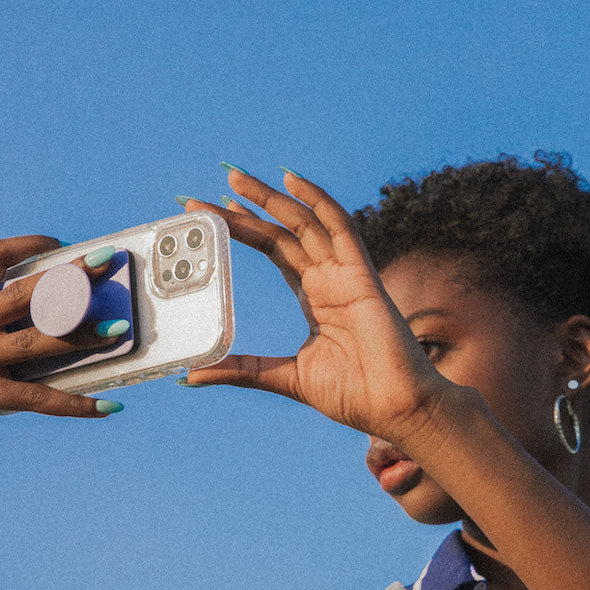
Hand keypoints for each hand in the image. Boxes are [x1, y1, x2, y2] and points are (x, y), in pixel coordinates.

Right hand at [0, 237, 124, 495]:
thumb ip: (4, 331)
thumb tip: (75, 318)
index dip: (30, 244)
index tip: (66, 244)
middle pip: (23, 293)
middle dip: (69, 278)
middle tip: (105, 265)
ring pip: (37, 342)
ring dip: (84, 335)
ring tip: (119, 329)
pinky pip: (39, 397)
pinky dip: (76, 403)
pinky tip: (107, 407)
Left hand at [182, 168, 453, 444]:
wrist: (397, 409)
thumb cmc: (355, 396)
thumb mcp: (285, 378)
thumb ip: (242, 370)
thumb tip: (192, 376)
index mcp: (315, 299)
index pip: (275, 252)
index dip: (244, 231)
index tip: (209, 217)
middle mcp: (328, 281)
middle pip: (283, 233)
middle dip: (250, 210)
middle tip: (213, 189)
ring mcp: (346, 276)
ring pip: (305, 224)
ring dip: (272, 199)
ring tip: (236, 180)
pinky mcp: (362, 277)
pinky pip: (341, 228)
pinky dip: (318, 202)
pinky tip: (290, 181)